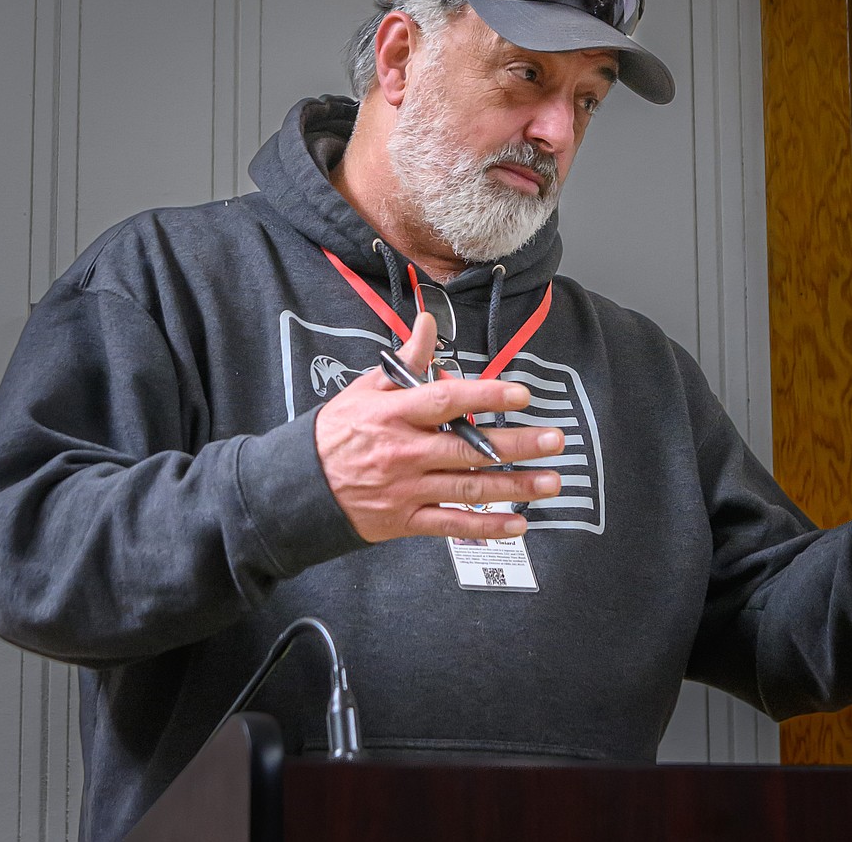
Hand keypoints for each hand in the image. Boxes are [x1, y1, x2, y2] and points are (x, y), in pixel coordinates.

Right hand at [314, 311, 563, 542]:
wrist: (297, 486)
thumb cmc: (336, 432)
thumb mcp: (366, 389)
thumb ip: (405, 361)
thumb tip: (428, 324)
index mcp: (395, 414)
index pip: (446, 401)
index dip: (486, 396)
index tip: (521, 393)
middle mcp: (404, 452)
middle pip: (469, 448)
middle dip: (517, 446)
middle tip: (554, 440)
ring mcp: (406, 489)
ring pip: (468, 488)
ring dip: (514, 487)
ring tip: (550, 480)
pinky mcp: (404, 520)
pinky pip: (452, 525)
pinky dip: (486, 526)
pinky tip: (517, 522)